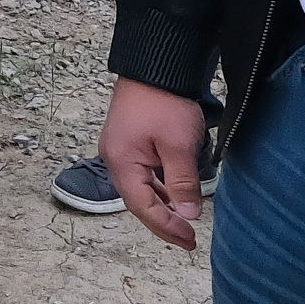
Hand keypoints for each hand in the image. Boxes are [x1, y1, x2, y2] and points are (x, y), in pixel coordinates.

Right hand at [96, 78, 205, 247]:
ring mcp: (120, 148)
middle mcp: (115, 158)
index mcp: (122, 163)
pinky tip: (173, 190)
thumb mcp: (179, 146)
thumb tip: (187, 215)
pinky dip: (159, 186)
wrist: (154, 63)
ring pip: (141, 186)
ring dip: (161, 204)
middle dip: (162, 221)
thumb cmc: (165, 102)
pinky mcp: (129, 139)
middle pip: (138, 200)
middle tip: (188, 238)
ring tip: (183, 219)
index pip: (143, 207)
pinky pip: (142, 172)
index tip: (189, 240)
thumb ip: (182, 183)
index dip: (166, 227)